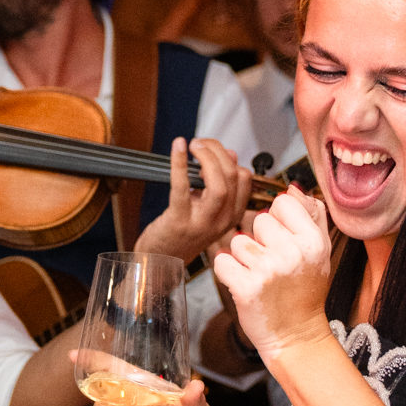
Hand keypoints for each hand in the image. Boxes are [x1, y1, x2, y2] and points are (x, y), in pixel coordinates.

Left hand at [137, 137, 253, 261]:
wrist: (160, 261)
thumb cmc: (183, 233)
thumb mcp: (207, 208)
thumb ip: (219, 183)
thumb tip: (230, 154)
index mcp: (232, 216)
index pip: (244, 179)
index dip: (229, 158)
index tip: (214, 150)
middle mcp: (222, 222)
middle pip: (233, 177)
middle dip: (217, 152)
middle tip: (200, 143)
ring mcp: (202, 223)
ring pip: (218, 185)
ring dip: (207, 157)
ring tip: (193, 146)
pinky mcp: (179, 221)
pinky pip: (182, 187)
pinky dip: (180, 163)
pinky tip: (178, 147)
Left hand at [214, 185, 333, 364]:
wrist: (296, 335)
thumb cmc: (304, 291)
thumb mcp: (319, 252)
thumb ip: (311, 216)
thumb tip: (293, 188)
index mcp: (312, 241)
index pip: (283, 203)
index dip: (278, 220)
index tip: (283, 241)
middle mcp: (291, 252)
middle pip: (258, 220)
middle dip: (260, 240)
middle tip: (273, 265)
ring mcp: (267, 270)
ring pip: (238, 240)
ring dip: (243, 257)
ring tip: (260, 276)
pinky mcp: (245, 287)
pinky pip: (222, 261)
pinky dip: (227, 272)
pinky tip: (244, 284)